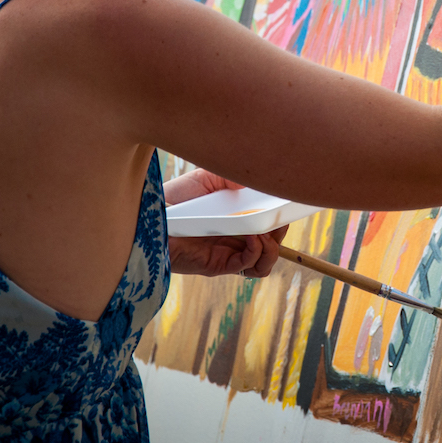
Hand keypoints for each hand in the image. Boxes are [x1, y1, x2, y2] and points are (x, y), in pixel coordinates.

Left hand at [165, 167, 287, 277]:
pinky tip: (252, 236)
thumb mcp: (210, 178)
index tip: (289, 205)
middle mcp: (236, 239)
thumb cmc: (178, 195)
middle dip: (281, 231)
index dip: (282, 218)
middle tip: (278, 216)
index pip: (271, 225)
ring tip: (265, 231)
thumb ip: (234, 177)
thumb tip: (257, 180)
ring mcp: (228, 254)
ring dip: (273, 247)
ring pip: (265, 263)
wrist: (152, 213)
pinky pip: (248, 265)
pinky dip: (257, 252)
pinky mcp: (217, 265)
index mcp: (238, 220)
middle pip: (274, 244)